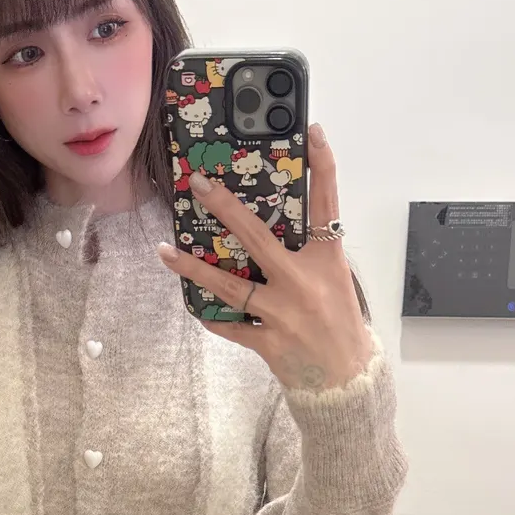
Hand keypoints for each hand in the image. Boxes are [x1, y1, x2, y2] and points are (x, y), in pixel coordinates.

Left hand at [156, 123, 373, 390]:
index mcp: (327, 261)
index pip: (327, 205)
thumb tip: (269, 229)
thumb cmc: (342, 326)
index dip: (322, 167)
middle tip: (199, 184)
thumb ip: (310, 255)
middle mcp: (303, 282)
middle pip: (259, 237)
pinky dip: (212, 316)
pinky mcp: (268, 342)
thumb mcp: (335, 282)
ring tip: (166, 251)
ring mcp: (283, 313)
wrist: (348, 382)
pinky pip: (231, 325)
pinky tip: (193, 305)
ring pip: (231, 284)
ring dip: (194, 267)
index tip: (312, 133)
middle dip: (225, 208)